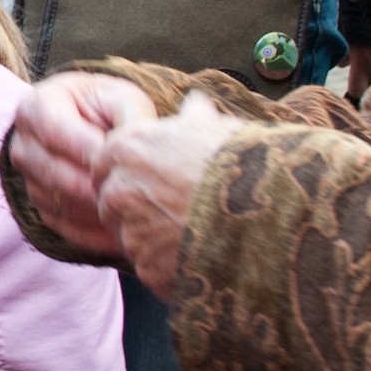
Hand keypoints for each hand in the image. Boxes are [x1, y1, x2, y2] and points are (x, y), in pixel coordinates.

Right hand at [5, 72, 159, 252]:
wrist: (91, 125)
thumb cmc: (107, 108)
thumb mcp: (121, 99)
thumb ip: (130, 116)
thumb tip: (135, 145)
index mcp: (35, 108)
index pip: (55, 133)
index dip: (88, 150)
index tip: (123, 161)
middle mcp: (23, 146)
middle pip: (54, 173)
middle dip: (95, 186)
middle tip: (132, 195)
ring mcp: (28, 180)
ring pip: (59, 204)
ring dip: (95, 212)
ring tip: (132, 216)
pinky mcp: (41, 208)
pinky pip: (64, 227)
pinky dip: (93, 234)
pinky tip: (122, 234)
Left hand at [89, 93, 240, 298]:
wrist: (264, 210)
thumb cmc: (239, 161)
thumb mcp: (214, 127)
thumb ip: (193, 116)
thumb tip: (195, 102)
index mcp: (125, 149)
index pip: (107, 162)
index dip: (133, 171)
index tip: (155, 177)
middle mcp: (117, 191)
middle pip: (114, 203)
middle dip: (137, 207)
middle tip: (177, 208)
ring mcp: (130, 233)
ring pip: (132, 238)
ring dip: (154, 237)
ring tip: (196, 233)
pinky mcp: (148, 268)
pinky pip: (153, 267)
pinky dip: (171, 265)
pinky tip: (201, 256)